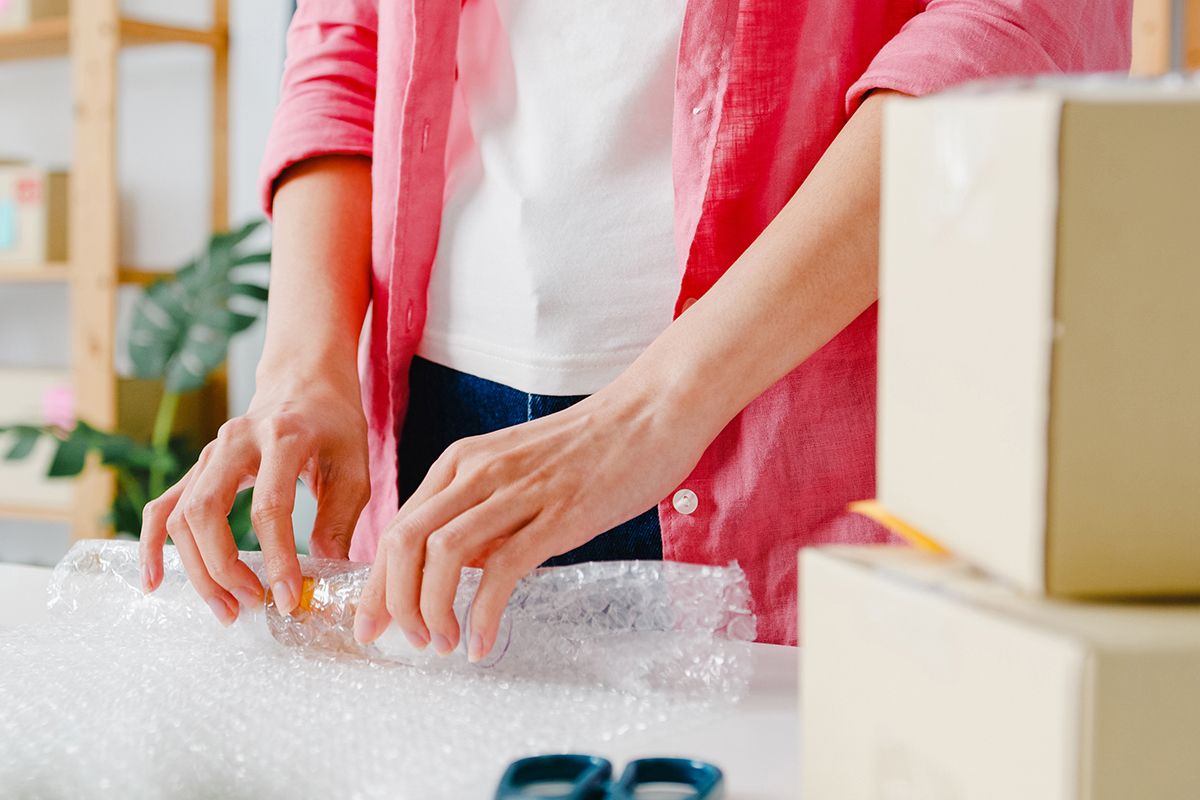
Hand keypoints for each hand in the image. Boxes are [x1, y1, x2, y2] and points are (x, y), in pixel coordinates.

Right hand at [140, 374, 369, 624]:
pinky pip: (163, 506)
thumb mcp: (354, 466)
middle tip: (250, 606)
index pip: (270, 507)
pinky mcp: (199, 467)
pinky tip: (155, 581)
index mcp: (284, 437)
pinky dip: (151, 545)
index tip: (286, 599)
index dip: (278, 558)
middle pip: (207, 512)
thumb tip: (322, 577)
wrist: (305, 380)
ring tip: (227, 608)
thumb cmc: (335, 425)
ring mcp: (210, 453)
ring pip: (181, 515)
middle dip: (223, 567)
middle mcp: (237, 441)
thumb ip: (339, 520)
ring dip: (197, 568)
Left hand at [352, 379, 714, 662]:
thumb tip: (457, 566)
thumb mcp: (516, 468)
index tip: (373, 622)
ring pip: (443, 554)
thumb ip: (482, 510)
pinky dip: (483, 614)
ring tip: (442, 644)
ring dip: (431, 609)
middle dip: (392, 601)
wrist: (650, 413)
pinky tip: (482, 641)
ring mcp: (518, 491)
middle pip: (406, 540)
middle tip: (403, 640)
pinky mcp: (558, 514)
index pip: (399, 525)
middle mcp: (479, 471)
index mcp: (462, 460)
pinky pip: (502, 570)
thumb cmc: (590, 445)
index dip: (377, 581)